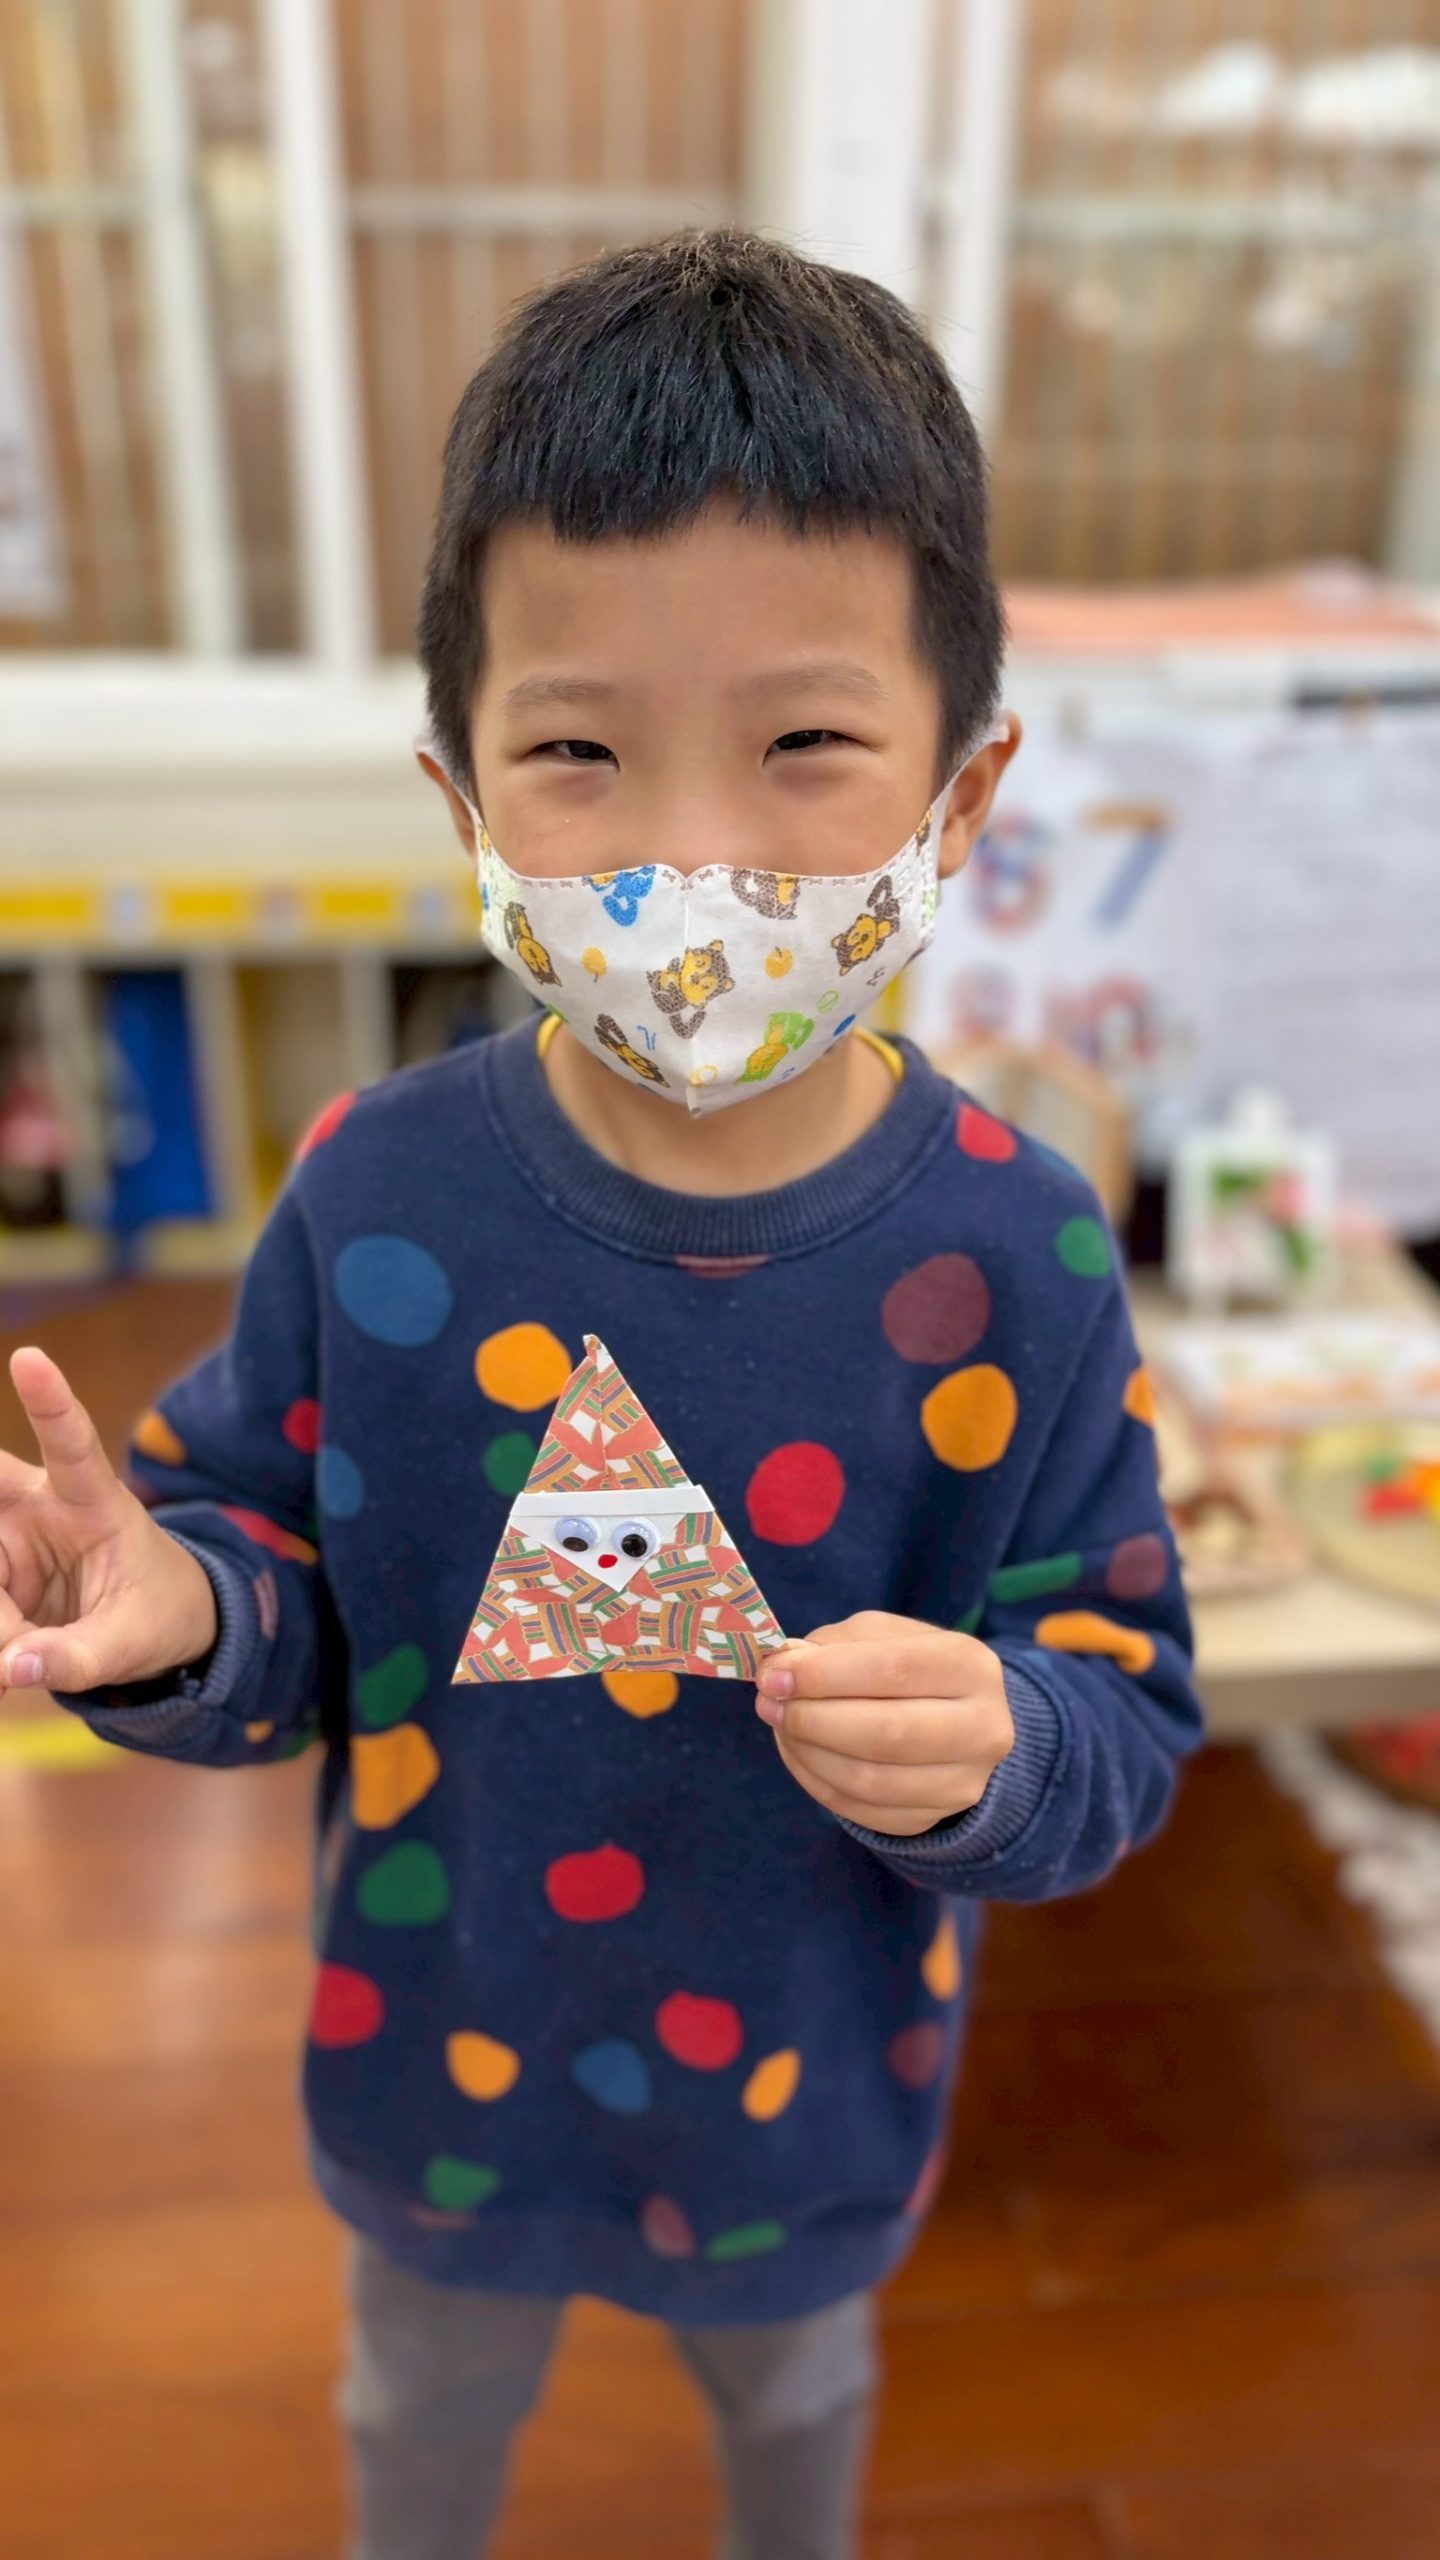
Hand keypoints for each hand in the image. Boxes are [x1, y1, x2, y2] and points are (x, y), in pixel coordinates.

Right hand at [0, 1346, 216, 1693]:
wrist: (156, 1624)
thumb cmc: (157, 1612)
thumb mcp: (135, 1641)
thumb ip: (79, 1658)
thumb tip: (10, 1670)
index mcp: (94, 1500)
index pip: (72, 1445)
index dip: (51, 1402)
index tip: (30, 1359)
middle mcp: (39, 1505)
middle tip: (12, 1612)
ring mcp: (5, 1536)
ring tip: (18, 1664)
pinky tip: (9, 1665)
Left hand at [755, 1610, 1013, 1836]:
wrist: (953, 1720)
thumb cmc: (906, 1667)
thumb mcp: (878, 1636)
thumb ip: (832, 1646)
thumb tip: (782, 1668)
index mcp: (971, 1666)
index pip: (894, 1669)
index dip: (825, 1675)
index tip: (773, 1675)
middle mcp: (983, 1728)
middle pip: (888, 1733)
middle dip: (813, 1719)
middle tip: (769, 1703)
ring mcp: (963, 1782)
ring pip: (871, 1781)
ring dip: (808, 1753)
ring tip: (780, 1725)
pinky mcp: (933, 1818)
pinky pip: (862, 1811)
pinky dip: (817, 1781)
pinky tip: (800, 1752)